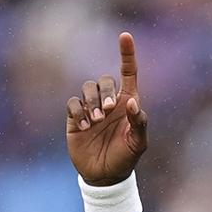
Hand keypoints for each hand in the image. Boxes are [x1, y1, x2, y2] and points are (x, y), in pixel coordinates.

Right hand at [66, 32, 148, 186]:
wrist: (104, 175)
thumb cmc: (125, 158)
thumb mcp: (138, 144)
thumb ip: (139, 123)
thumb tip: (132, 104)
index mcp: (128, 103)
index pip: (129, 72)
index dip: (127, 54)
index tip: (125, 35)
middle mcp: (109, 101)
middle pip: (104, 80)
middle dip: (106, 93)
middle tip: (108, 112)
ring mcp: (91, 108)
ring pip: (87, 88)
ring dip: (91, 102)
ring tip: (95, 122)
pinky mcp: (75, 117)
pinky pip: (72, 102)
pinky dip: (78, 111)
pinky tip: (85, 126)